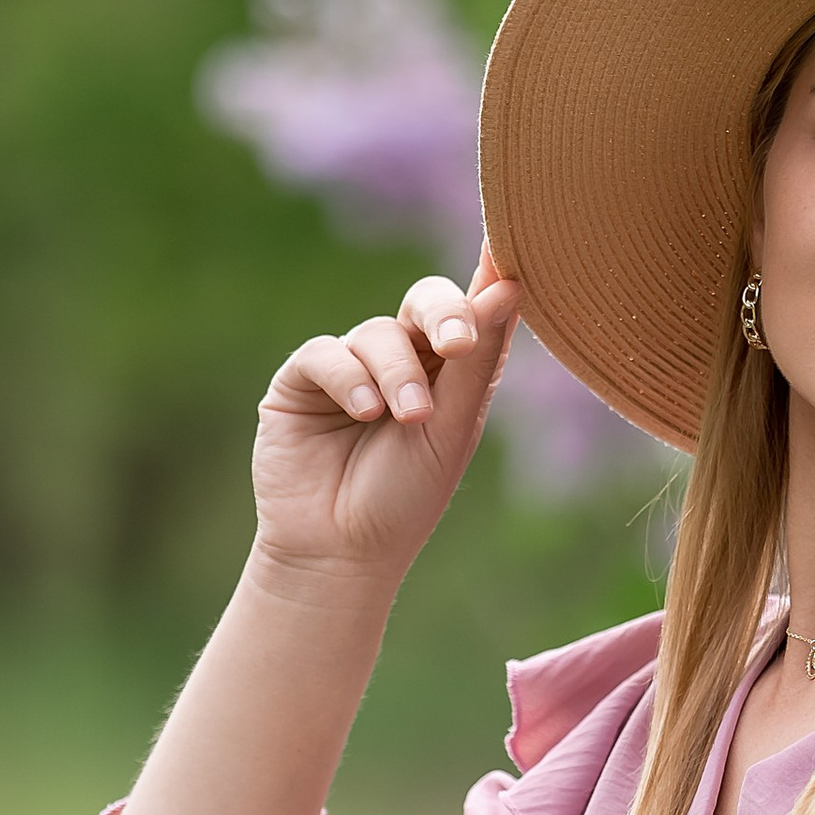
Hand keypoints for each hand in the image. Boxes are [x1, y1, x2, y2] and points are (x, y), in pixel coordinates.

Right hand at [252, 250, 521, 586]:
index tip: (512, 263)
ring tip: (407, 417)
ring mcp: (351, 366)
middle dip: (444, 315)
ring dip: (396, 373)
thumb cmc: (405, 497)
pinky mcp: (303, 381)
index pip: (474, 310)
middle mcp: (403, 359)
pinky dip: (348, 378)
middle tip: (458, 346)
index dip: (491, 276)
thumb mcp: (451, 428)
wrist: (340, 552)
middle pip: (427, 302)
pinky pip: (325, 352)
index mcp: (451, 371)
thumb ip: (476, 359)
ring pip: (377, 332)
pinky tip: (364, 413)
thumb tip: (509, 285)